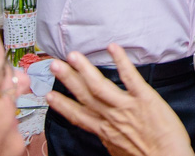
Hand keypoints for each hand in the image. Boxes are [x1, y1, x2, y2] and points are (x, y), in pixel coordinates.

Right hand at [46, 45, 192, 155]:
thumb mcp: (120, 151)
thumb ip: (110, 138)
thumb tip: (106, 135)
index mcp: (104, 131)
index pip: (78, 116)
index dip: (62, 105)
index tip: (49, 95)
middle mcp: (111, 117)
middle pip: (84, 96)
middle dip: (67, 80)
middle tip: (54, 66)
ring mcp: (126, 106)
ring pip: (99, 85)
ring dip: (84, 69)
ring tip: (73, 56)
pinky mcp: (144, 98)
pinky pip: (130, 77)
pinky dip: (121, 61)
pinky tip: (112, 48)